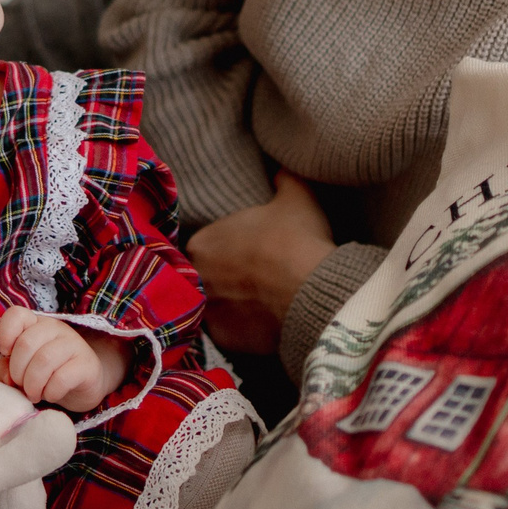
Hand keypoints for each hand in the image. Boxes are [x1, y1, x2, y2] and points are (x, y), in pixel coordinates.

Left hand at [0, 307, 126, 412]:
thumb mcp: (19, 372)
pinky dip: (50, 392)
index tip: (6, 354)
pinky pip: (62, 378)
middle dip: (17, 372)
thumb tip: (7, 377)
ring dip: (33, 385)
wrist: (81, 388)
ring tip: (34, 394)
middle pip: (26, 343)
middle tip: (22, 386)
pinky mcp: (87, 364)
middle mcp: (55, 328)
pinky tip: (51, 395)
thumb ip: (4, 370)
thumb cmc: (45, 375)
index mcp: (35, 324)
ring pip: (44, 360)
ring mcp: (74, 344)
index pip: (17, 314)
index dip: (5, 334)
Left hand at [185, 172, 336, 356]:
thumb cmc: (297, 239)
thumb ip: (284, 177)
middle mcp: (196, 279)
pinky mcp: (224, 340)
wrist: (312, 290)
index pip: (204, 247)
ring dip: (229, 305)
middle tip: (250, 280)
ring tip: (256, 304)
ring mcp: (207, 312)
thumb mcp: (295, 196)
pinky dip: (241, 329)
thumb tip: (283, 168)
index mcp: (201, 243)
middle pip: (204, 278)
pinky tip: (260, 323)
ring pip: (213, 308)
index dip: (224, 251)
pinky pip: (228, 334)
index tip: (244, 255)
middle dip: (222, 279)